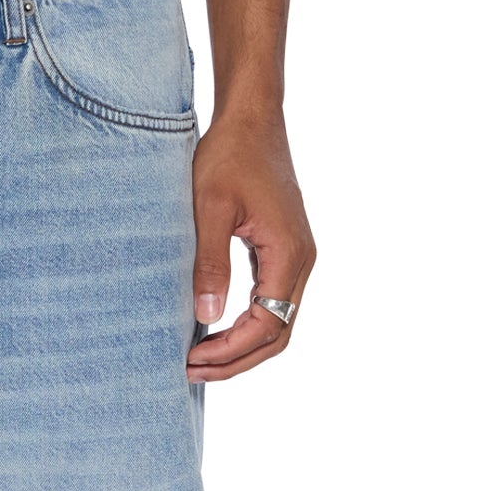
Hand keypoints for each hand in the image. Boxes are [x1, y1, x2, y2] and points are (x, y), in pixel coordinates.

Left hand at [186, 113, 314, 381]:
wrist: (251, 118)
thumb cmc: (229, 155)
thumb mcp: (208, 209)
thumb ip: (210, 264)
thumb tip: (207, 317)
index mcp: (288, 253)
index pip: (266, 325)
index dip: (229, 351)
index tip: (190, 359)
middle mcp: (300, 260)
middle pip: (277, 335)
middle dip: (236, 361)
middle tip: (191, 371)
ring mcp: (296, 257)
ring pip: (277, 324)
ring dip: (240, 347)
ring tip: (199, 359)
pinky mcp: (284, 252)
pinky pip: (271, 304)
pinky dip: (245, 326)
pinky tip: (212, 331)